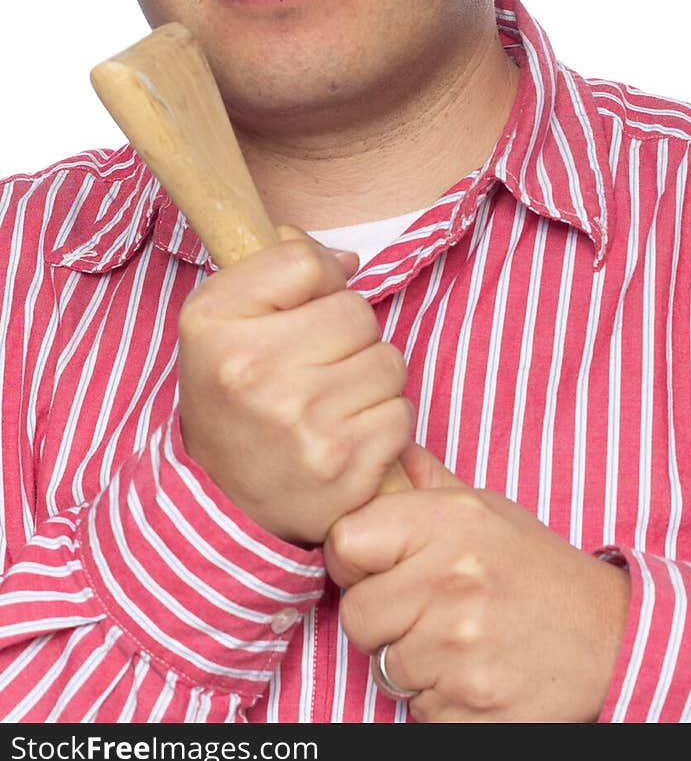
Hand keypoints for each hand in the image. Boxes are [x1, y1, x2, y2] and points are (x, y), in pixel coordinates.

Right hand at [176, 227, 411, 544]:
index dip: (316, 283)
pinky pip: (401, 414)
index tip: (297, 312)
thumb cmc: (231, 393)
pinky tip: (344, 435)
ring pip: (389, 361)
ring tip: (328, 402)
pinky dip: (382, 423)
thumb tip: (348, 261)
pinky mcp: (344, 467)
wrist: (221, 499)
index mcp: (218, 326)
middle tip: (312, 366)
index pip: (306, 263)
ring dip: (369, 379)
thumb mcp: (220, 315)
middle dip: (347, 335)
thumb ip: (277, 264)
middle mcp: (257, 375)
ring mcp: (303, 424)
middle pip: (357, 312)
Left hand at [325, 444, 630, 721]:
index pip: (345, 542)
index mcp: (451, 522)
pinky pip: (417, 710)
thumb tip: (390, 455)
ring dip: (412, 663)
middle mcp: (451, 581)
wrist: (612, 637)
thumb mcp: (489, 511)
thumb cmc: (540, 571)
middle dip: (382, 619)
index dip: (354, 560)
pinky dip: (439, 701)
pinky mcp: (471, 705)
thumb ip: (431, 487)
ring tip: (459, 642)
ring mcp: (460, 648)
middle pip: (357, 614)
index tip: (378, 569)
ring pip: (384, 667)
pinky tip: (474, 673)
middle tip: (425, 612)